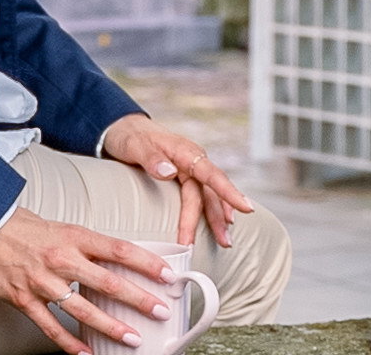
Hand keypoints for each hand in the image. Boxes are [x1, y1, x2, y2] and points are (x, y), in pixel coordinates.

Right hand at [0, 205, 177, 354]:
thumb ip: (86, 245)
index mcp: (74, 236)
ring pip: (83, 310)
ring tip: (132, 338)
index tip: (167, 274)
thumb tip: (116, 262)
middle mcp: (62, 258)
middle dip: (138, 299)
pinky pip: (51, 326)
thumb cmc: (22, 226)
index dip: (146, 263)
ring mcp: (43, 281)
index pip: (118, 249)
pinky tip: (86, 354)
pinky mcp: (25, 299)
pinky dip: (70, 344)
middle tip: (159, 310)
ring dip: (111, 326)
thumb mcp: (61, 226)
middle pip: (108, 282)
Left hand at [99, 114, 255, 247]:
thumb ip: (151, 158)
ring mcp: (191, 168)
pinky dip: (214, 209)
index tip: (244, 208)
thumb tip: (170, 173)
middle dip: (215, 219)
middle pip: (208, 192)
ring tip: (226, 242)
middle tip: (223, 243)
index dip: (228, 192)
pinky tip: (222, 222)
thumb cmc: (130, 137)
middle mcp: (193, 159)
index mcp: (184, 151)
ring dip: (218, 218)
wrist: (126, 128)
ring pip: (209, 196)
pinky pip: (204, 194)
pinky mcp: (187, 175)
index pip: (209, 174)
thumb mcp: (134, 145)